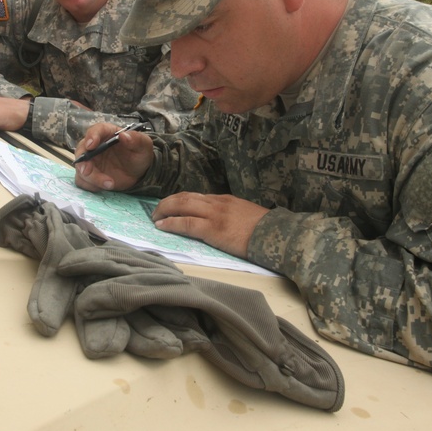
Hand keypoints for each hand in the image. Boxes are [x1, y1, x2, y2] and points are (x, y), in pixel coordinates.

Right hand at [74, 122, 152, 191]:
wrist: (139, 173)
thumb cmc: (139, 155)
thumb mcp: (143, 146)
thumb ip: (136, 139)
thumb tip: (124, 135)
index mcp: (107, 133)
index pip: (96, 130)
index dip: (92, 136)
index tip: (91, 145)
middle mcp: (95, 146)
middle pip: (82, 150)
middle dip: (83, 161)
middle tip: (87, 171)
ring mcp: (91, 161)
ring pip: (81, 168)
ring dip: (90, 177)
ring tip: (109, 183)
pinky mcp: (90, 175)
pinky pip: (83, 181)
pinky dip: (91, 186)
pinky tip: (105, 187)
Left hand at [151, 192, 268, 257]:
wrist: (276, 234)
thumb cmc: (264, 229)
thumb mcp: (244, 214)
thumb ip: (229, 214)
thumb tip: (219, 221)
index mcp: (224, 200)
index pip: (195, 196)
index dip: (179, 200)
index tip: (169, 206)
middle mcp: (217, 203)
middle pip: (184, 197)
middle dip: (167, 203)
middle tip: (156, 211)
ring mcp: (214, 215)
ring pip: (181, 206)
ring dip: (164, 211)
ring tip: (155, 218)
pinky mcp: (213, 229)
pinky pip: (186, 223)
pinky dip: (171, 223)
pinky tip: (162, 226)